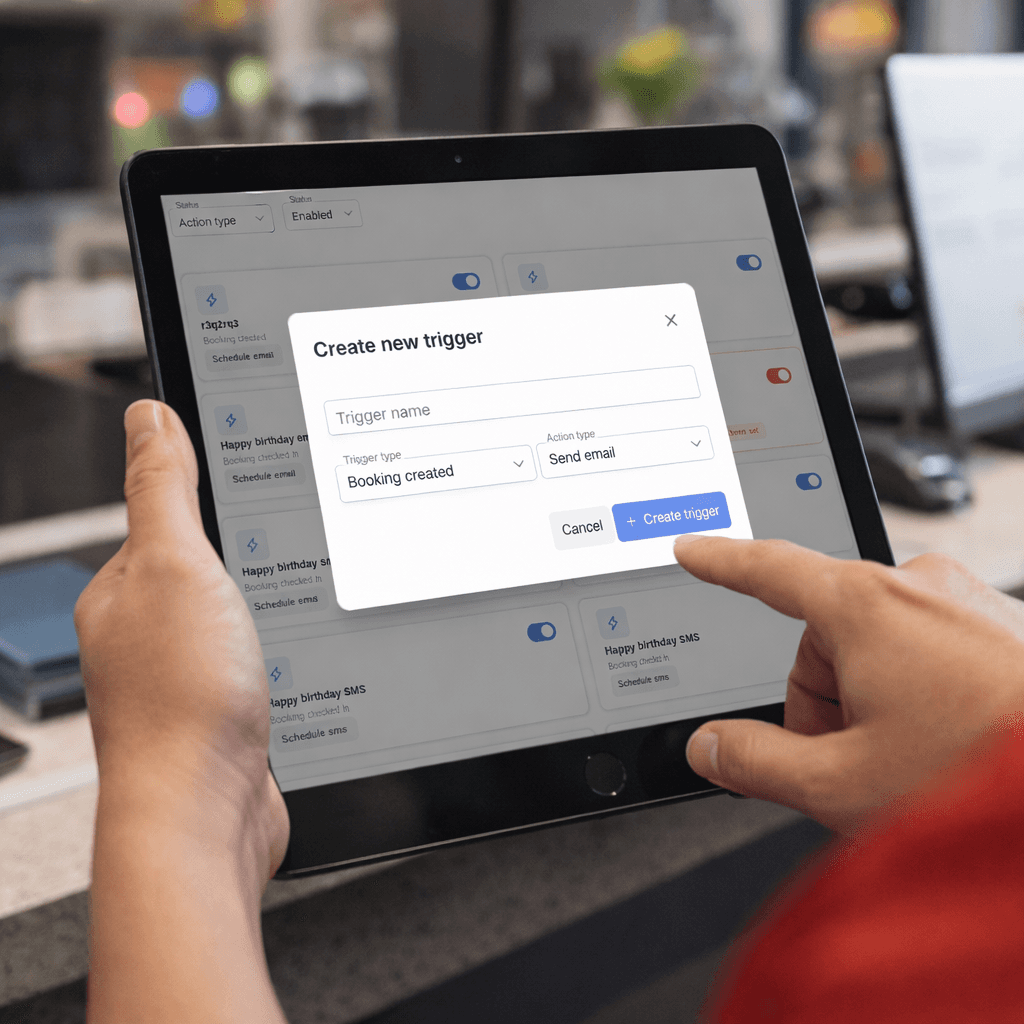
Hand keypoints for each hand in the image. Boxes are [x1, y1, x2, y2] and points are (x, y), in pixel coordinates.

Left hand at [76, 400, 287, 1022]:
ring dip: (273, 601)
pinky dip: (284, 648)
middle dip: (256, 548)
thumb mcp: (177, 566)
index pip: (169, 511)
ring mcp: (191, 671)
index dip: (215, 486)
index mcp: (127, 586)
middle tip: (297, 536)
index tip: (260, 468)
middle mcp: (152, 629)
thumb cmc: (180, 702)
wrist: (205, 815)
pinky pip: (262, 656)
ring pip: (243, 611)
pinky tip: (303, 649)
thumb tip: (149, 416)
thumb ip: (165, 490)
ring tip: (303, 595)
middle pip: (213, 560)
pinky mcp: (228, 708)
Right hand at [675, 536, 1023, 833]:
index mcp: (865, 607)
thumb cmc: (982, 773)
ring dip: (869, 702)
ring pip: (873, 647)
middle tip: (849, 763)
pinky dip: (914, 694)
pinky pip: (924, 649)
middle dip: (822, 701)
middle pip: (822, 635)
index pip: (767, 569)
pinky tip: (943, 745)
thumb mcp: (839, 783)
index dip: (720, 562)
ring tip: (908, 761)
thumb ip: (753, 763)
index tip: (692, 547)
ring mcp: (962, 603)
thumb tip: (707, 748)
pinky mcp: (996, 626)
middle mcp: (915, 588)